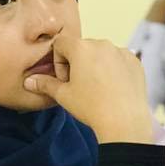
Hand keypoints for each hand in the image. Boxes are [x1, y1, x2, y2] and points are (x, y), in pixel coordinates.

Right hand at [23, 34, 152, 144]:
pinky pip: (119, 60)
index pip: (61, 43)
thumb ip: (45, 84)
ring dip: (96, 66)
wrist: (124, 121)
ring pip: (101, 53)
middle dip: (77, 63)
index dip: (59, 61)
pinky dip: (113, 70)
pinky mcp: (135, 61)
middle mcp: (102, 43)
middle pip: (82, 47)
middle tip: (80, 87)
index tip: (65, 80)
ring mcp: (120, 51)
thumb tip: (29, 81)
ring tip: (98, 90)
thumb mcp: (63, 96)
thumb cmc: (91, 107)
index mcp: (81, 47)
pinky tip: (112, 89)